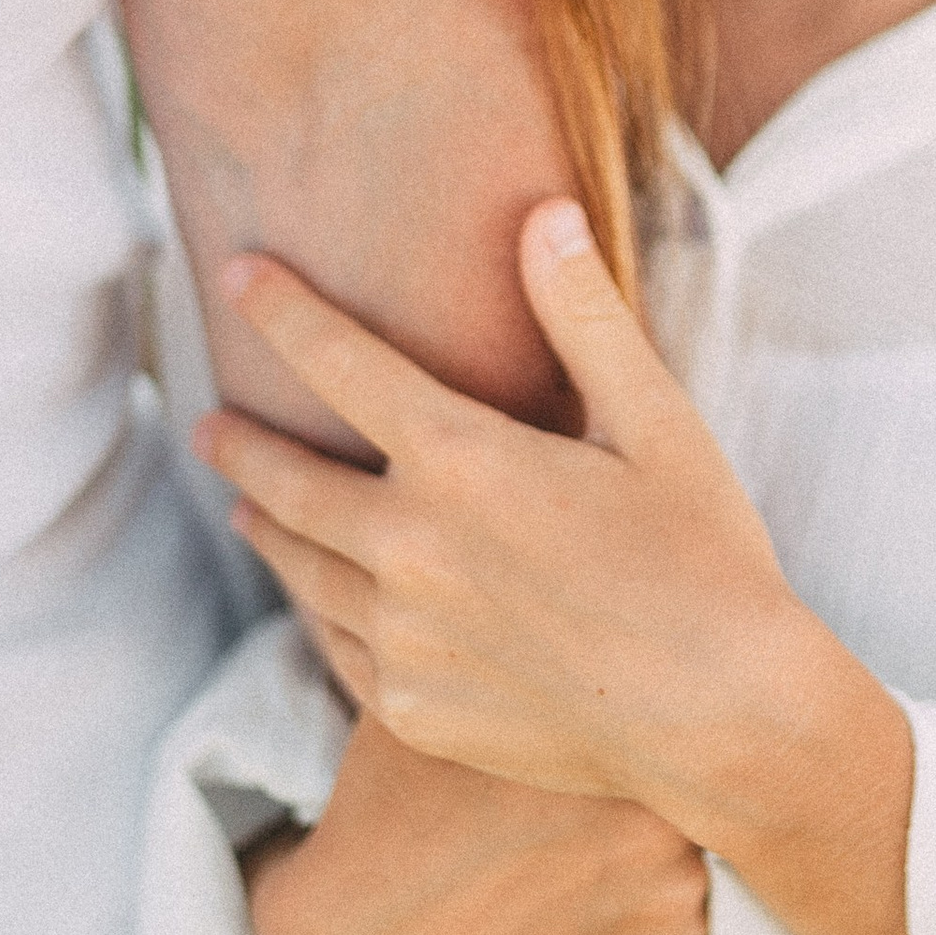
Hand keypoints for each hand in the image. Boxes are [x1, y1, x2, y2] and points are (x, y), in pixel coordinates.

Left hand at [202, 201, 935, 934]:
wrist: (724, 721)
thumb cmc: (706, 559)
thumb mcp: (656, 423)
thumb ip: (584, 317)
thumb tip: (542, 213)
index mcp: (464, 461)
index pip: (340, 362)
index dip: (282, 310)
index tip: (238, 272)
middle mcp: (410, 549)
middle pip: (289, 481)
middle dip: (241, 445)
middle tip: (211, 425)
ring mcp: (403, 638)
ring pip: (304, 571)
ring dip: (269, 528)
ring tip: (248, 510)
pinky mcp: (412, 710)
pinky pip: (341, 650)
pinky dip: (323, 613)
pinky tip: (323, 604)